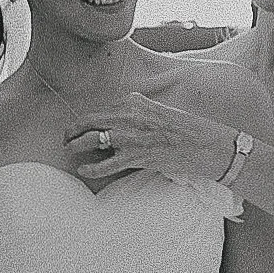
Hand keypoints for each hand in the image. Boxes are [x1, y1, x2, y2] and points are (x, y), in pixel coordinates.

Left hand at [64, 82, 236, 188]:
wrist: (208, 146)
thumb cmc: (188, 130)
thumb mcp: (162, 110)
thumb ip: (142, 108)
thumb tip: (127, 106)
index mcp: (136, 102)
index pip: (102, 109)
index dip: (88, 119)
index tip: (80, 126)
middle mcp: (131, 115)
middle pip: (91, 120)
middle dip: (73, 130)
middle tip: (66, 137)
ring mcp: (133, 136)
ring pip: (93, 140)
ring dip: (76, 146)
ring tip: (70, 151)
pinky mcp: (137, 157)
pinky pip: (106, 164)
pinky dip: (91, 169)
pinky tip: (83, 170)